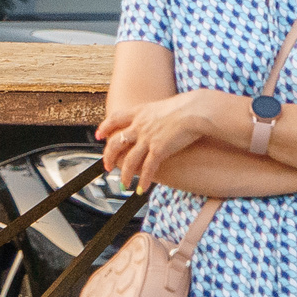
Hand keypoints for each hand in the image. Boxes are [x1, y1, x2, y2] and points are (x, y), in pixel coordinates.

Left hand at [95, 90, 220, 189]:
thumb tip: (156, 120)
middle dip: (108, 156)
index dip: (104, 127)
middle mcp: (140, 125)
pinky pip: (147, 169)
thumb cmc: (188, 107)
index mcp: (140, 112)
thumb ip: (154, 115)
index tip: (99, 135)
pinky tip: (141, 189)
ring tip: (123, 185)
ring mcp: (148, 138)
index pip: (115, 118)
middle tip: (107, 166)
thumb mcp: (164, 107)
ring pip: (129, 161)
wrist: (197, 110)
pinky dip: (143, 180)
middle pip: (116, 143)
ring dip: (124, 175)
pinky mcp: (159, 150)